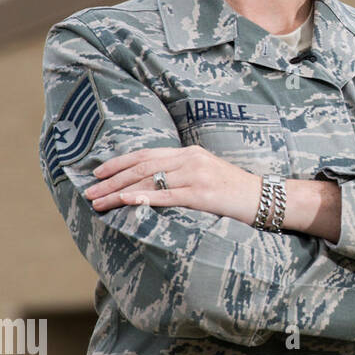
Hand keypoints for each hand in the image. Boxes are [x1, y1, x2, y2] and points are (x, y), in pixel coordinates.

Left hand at [84, 145, 261, 225]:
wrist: (265, 198)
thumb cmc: (234, 190)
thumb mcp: (207, 172)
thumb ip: (182, 172)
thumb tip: (152, 181)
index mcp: (189, 152)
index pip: (146, 154)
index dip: (118, 162)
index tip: (97, 172)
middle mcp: (190, 159)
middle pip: (141, 167)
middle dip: (111, 180)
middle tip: (89, 191)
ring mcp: (196, 175)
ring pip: (148, 181)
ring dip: (118, 192)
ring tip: (98, 202)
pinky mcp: (201, 194)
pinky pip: (165, 196)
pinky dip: (142, 198)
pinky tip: (124, 202)